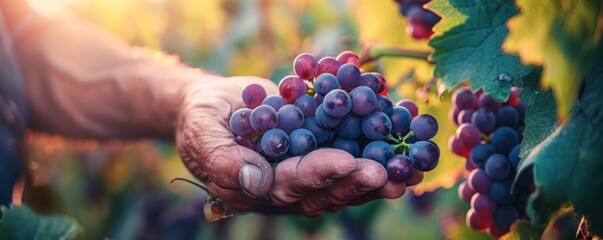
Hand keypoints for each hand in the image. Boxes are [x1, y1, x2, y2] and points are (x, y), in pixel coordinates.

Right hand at [176, 76, 406, 215]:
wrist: (218, 105)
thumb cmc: (201, 123)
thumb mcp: (203, 139)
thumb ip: (225, 163)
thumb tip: (258, 183)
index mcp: (263, 188)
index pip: (293, 186)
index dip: (320, 175)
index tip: (346, 161)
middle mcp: (292, 184)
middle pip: (329, 190)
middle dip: (358, 181)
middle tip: (388, 172)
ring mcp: (310, 167)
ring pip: (347, 177)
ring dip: (379, 173)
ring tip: (410, 167)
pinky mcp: (322, 147)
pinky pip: (352, 150)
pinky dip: (378, 145)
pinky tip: (404, 139)